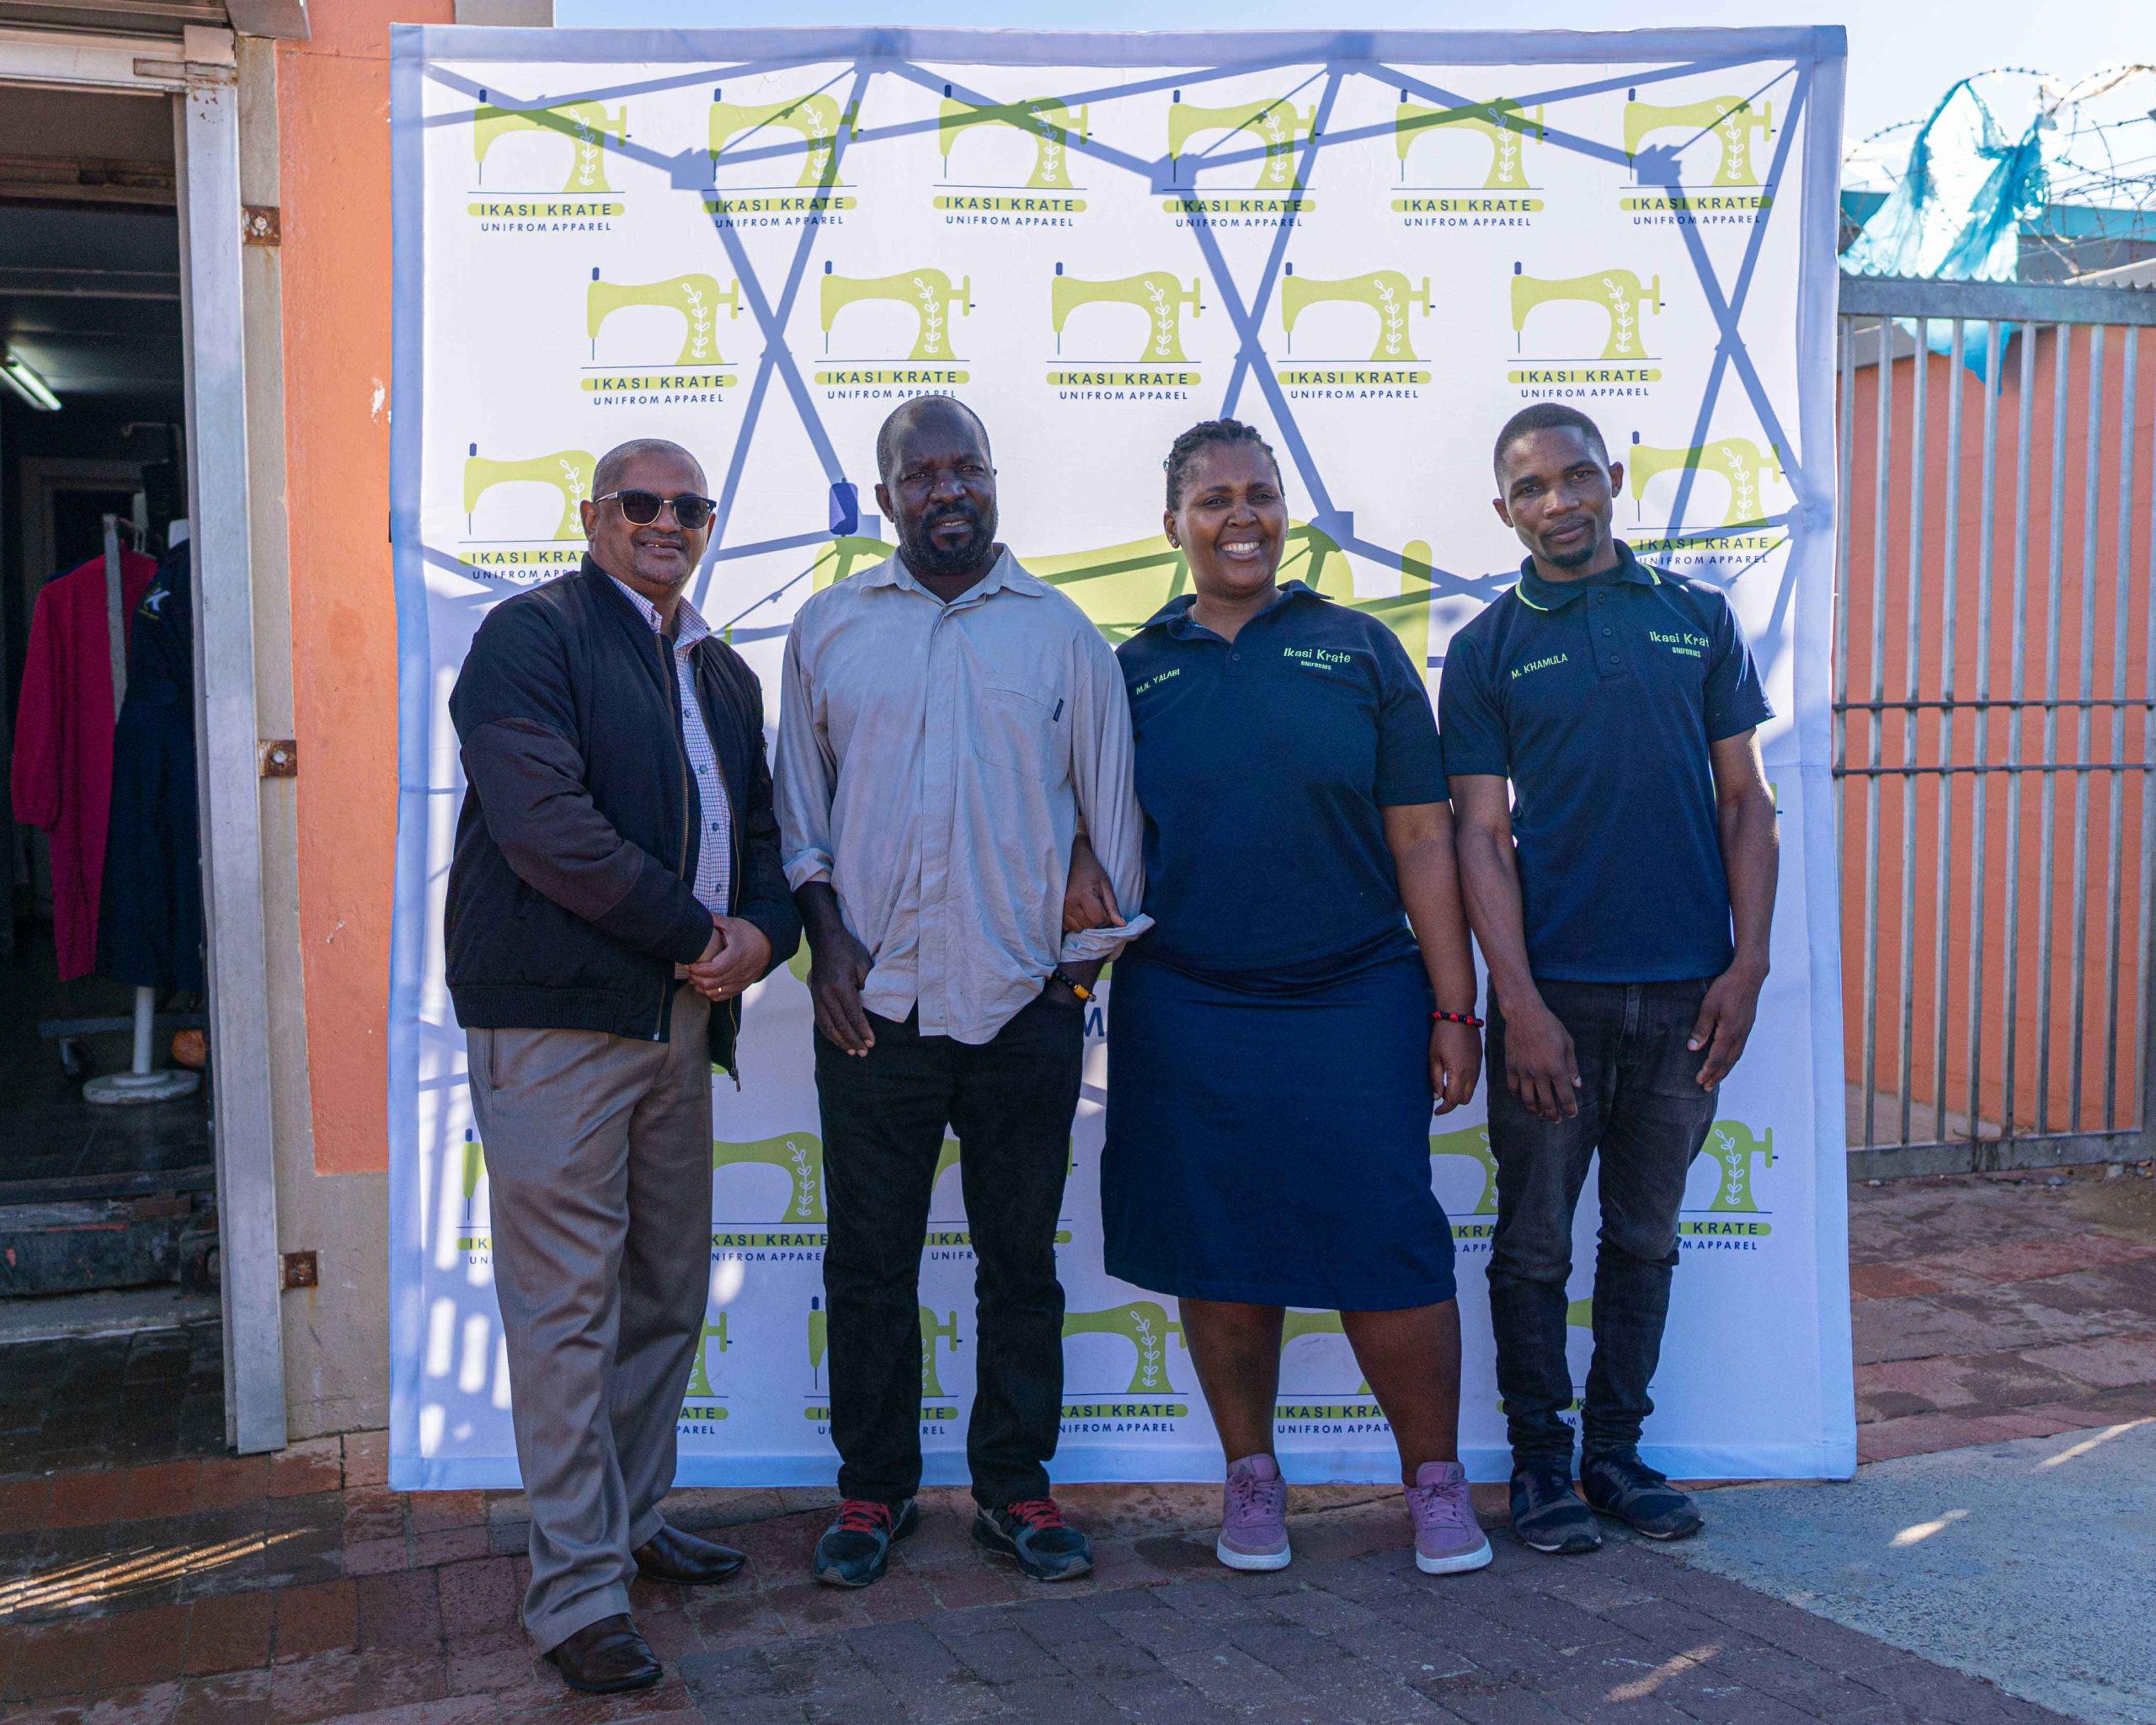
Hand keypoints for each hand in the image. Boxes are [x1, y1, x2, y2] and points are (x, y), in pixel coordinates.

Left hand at [687, 916, 771, 1002]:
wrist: (768, 945)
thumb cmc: (748, 933)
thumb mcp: (731, 924)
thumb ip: (714, 919)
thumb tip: (696, 913)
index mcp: (735, 955)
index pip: (713, 969)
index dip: (698, 969)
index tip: (688, 963)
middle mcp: (739, 971)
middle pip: (712, 983)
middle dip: (696, 978)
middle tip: (689, 970)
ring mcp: (740, 980)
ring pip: (715, 992)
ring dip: (701, 987)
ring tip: (694, 977)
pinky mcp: (740, 986)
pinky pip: (722, 996)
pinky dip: (711, 993)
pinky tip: (705, 984)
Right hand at [807, 923, 875, 1055]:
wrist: (824, 939)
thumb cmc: (848, 949)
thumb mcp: (864, 963)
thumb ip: (867, 985)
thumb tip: (870, 1007)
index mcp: (840, 985)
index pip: (853, 1014)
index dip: (863, 1030)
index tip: (871, 1042)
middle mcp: (826, 993)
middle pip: (840, 1024)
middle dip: (853, 1040)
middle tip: (864, 1052)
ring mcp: (817, 996)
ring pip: (828, 1026)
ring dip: (840, 1041)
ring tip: (852, 1051)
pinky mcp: (814, 996)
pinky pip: (820, 1020)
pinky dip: (829, 1033)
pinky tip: (838, 1041)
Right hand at [1062, 834, 1120, 932]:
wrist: (1069, 858)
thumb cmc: (1089, 869)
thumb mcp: (1105, 884)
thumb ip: (1112, 906)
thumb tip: (1122, 925)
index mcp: (1084, 895)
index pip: (1099, 920)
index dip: (1106, 918)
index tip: (1105, 908)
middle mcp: (1069, 903)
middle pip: (1089, 926)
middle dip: (1096, 920)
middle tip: (1096, 906)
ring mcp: (1059, 908)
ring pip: (1078, 929)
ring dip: (1085, 923)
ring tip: (1085, 908)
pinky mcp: (1053, 911)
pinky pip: (1066, 927)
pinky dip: (1073, 923)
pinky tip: (1076, 911)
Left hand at [1429, 1020, 1480, 1115]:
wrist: (1458, 1016)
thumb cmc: (1442, 1035)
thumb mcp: (1433, 1058)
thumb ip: (1435, 1079)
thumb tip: (1437, 1096)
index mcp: (1458, 1073)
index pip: (1453, 1100)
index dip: (1444, 1109)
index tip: (1436, 1111)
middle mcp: (1471, 1073)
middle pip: (1464, 1099)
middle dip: (1452, 1102)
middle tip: (1440, 1097)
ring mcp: (1477, 1067)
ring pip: (1471, 1091)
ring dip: (1460, 1093)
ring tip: (1446, 1086)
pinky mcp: (1479, 1061)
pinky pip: (1475, 1080)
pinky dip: (1465, 1084)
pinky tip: (1454, 1076)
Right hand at [1503, 995, 1579, 1122]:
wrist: (1524, 1014)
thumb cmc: (1549, 1026)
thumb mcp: (1568, 1044)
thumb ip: (1572, 1066)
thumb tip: (1577, 1085)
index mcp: (1556, 1067)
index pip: (1565, 1096)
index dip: (1570, 1108)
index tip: (1572, 1114)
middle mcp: (1539, 1073)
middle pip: (1546, 1103)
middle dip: (1553, 1115)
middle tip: (1557, 1120)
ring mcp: (1523, 1071)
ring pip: (1528, 1100)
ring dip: (1535, 1111)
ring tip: (1540, 1114)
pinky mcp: (1511, 1067)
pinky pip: (1513, 1088)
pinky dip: (1519, 1097)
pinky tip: (1524, 1099)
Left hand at [1689, 963, 1764, 1089]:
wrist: (1749, 975)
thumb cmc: (1727, 988)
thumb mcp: (1709, 1006)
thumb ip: (1701, 1028)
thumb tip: (1693, 1048)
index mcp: (1729, 1032)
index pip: (1717, 1058)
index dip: (1708, 1071)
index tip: (1699, 1081)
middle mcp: (1740, 1035)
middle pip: (1727, 1061)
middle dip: (1717, 1076)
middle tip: (1706, 1087)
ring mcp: (1745, 1030)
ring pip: (1735, 1056)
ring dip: (1725, 1069)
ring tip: (1716, 1078)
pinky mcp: (1747, 1025)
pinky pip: (1739, 1048)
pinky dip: (1732, 1059)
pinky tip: (1727, 1059)